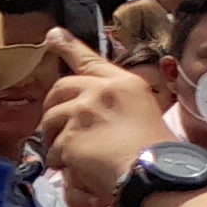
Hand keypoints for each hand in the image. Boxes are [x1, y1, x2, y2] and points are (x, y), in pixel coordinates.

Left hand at [36, 35, 166, 200]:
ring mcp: (84, 110)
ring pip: (51, 120)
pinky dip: (60, 161)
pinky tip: (77, 169)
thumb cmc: (154, 149)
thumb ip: (113, 103)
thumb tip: (85, 107)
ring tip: (71, 155)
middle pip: (61, 88)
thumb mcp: (140, 111)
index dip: (69, 47)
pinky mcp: (70, 134)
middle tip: (57, 127)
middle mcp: (102, 90)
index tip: (53, 35)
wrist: (155, 172)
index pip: (91, 60)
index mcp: (124, 83)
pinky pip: (53, 149)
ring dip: (55, 139)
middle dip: (54, 107)